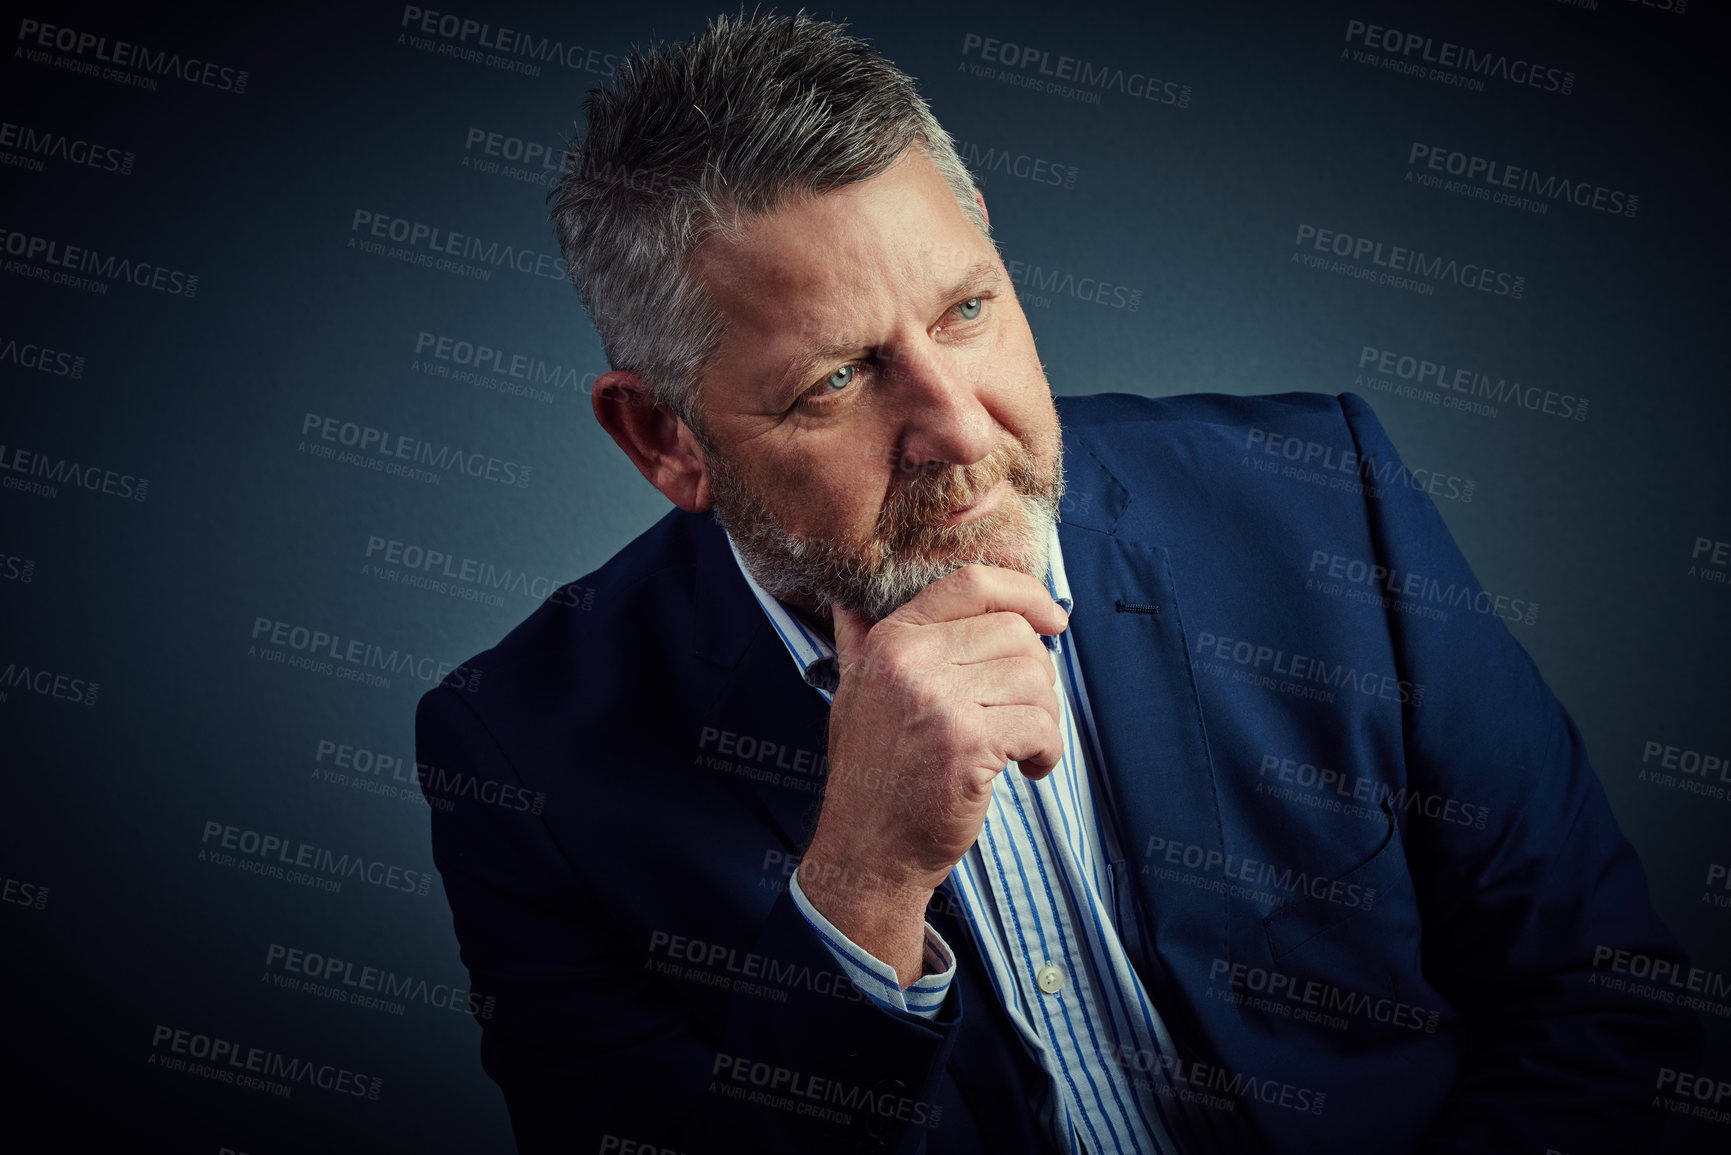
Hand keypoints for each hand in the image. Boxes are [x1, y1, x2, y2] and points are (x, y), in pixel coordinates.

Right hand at [797, 565, 1067, 984]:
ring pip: (1035, 680)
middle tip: (1025, 714)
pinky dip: (1048, 750)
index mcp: (891, 640)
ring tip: (1025, 747)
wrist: (867, 851)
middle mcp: (911, 660)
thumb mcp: (855, 693)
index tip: (1052, 622)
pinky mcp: (967, 742)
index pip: (972, 584)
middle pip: (1015, 634)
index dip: (1025, 594)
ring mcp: (938, 700)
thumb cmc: (872, 775)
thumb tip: (850, 600)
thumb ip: (861, 641)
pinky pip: (1039, 724)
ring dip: (1045, 719)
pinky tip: (1029, 769)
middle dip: (1037, 676)